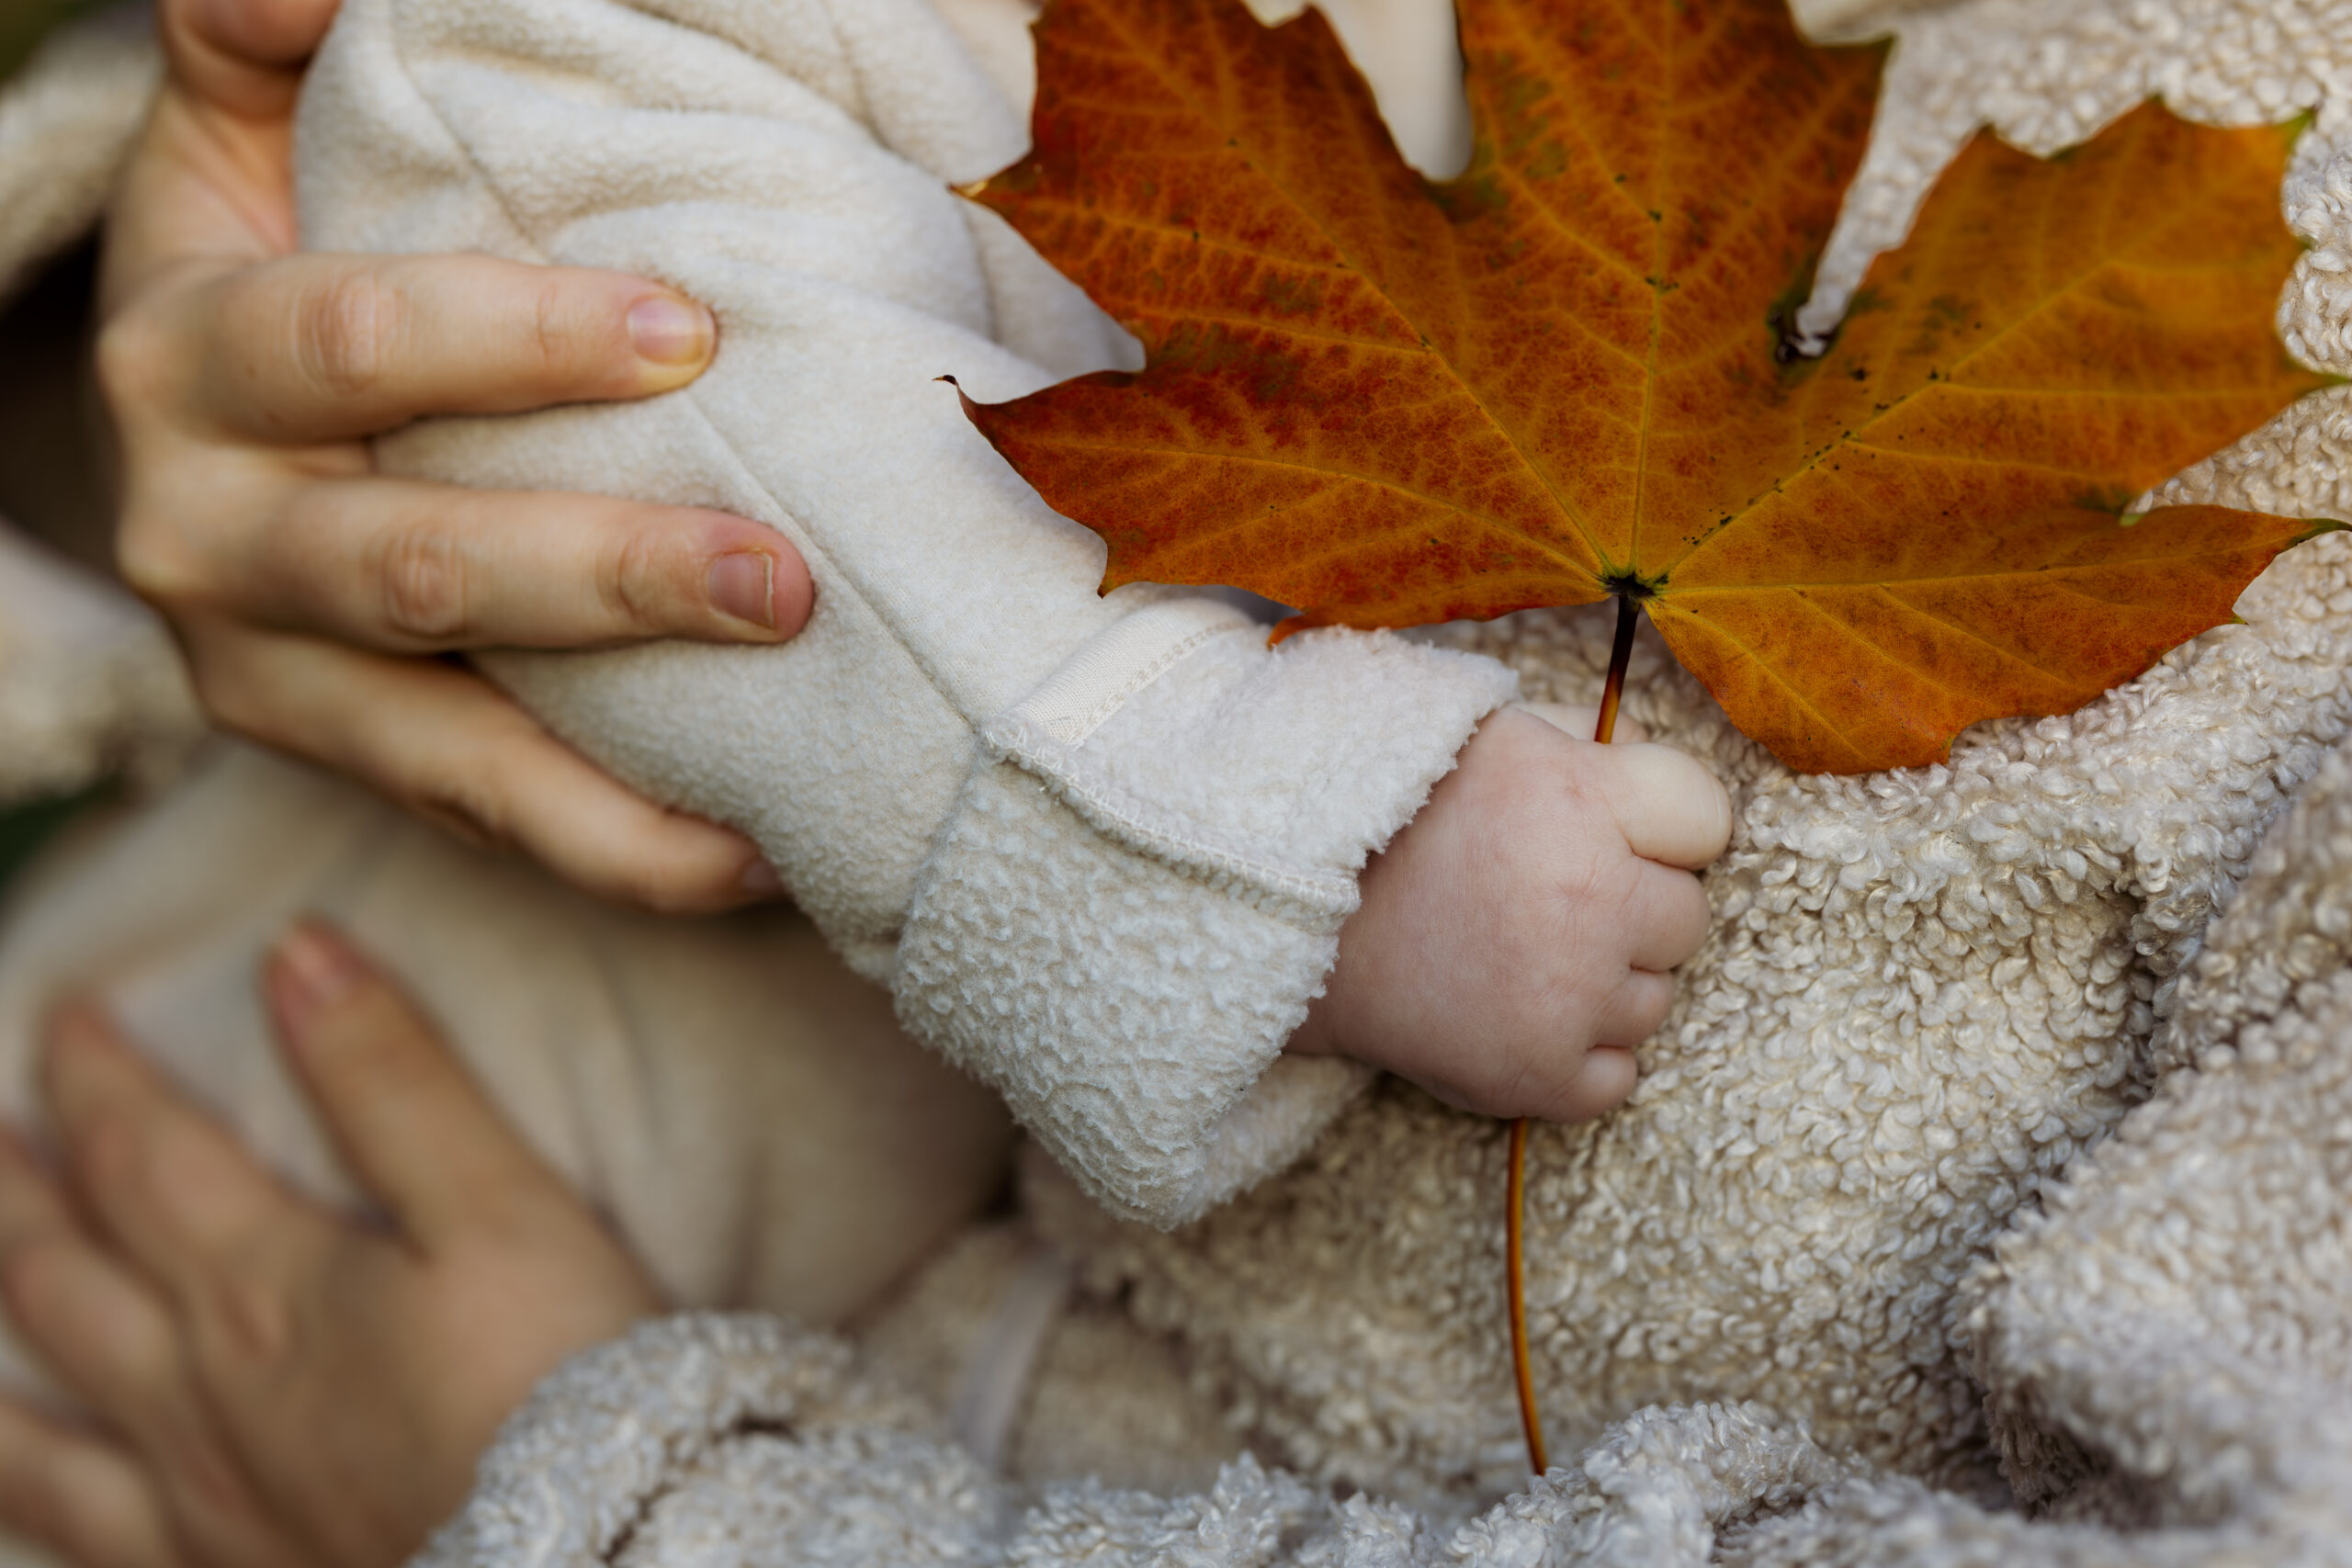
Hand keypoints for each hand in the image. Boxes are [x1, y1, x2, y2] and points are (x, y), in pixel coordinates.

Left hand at [0, 923, 661, 1567]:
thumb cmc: (562, 1381)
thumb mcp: (503, 1205)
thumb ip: (395, 1083)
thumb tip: (298, 952)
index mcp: (265, 1286)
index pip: (144, 1156)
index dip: (94, 1079)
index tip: (57, 1016)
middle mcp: (200, 1393)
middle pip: (65, 1276)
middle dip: (14, 1194)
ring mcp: (202, 1506)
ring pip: (41, 1426)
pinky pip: (85, 1544)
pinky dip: (33, 1502)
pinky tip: (20, 1502)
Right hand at [98, 0, 812, 911]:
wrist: (187, 420)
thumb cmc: (272, 252)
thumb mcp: (235, 131)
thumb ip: (256, 37)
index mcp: (192, 356)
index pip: (356, 343)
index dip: (517, 340)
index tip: (690, 331)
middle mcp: (208, 535)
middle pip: (415, 568)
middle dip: (606, 578)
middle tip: (782, 583)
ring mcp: (268, 674)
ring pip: (448, 748)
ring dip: (621, 780)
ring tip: (783, 802)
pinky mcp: (339, 758)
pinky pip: (484, 821)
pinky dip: (619, 855)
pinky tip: (751, 864)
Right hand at [1292, 704, 1730, 1120]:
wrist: (1286, 915)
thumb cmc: (1394, 814)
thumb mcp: (1490, 735)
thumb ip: (1585, 734)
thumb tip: (1647, 754)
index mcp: (1581, 799)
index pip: (1708, 818)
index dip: (1660, 824)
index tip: (1603, 828)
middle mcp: (1588, 898)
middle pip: (1688, 916)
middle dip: (1633, 905)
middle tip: (1549, 896)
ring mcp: (1565, 997)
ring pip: (1655, 1000)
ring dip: (1605, 983)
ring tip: (1521, 953)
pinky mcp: (1534, 1075)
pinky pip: (1618, 1077)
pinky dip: (1578, 1057)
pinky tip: (1520, 1013)